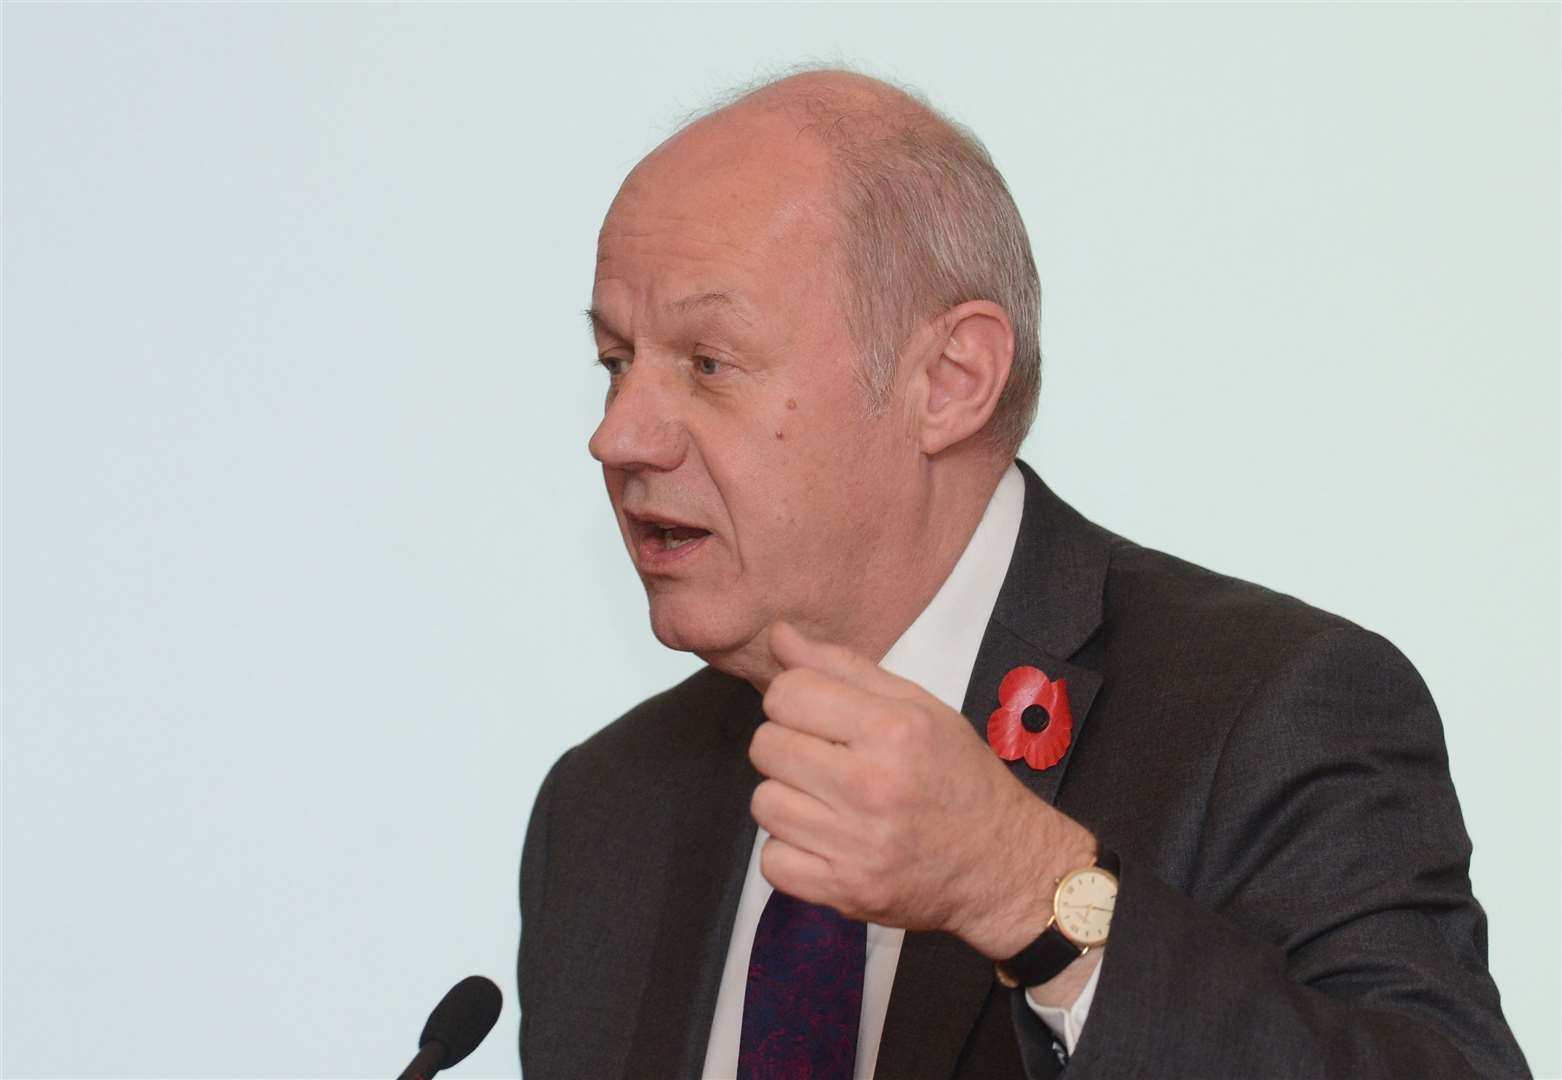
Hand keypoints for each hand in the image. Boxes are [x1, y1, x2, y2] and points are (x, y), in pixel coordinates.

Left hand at [749, 621, 1097, 960]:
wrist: (1001, 864)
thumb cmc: (959, 776)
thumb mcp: (917, 706)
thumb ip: (841, 667)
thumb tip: (778, 634)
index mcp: (892, 730)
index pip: (786, 694)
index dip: (793, 699)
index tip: (816, 715)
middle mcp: (871, 786)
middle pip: (766, 747)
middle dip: (787, 746)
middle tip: (824, 759)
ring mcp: (856, 845)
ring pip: (763, 804)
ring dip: (788, 799)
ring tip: (827, 801)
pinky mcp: (845, 891)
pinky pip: (772, 862)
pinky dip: (790, 852)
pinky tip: (825, 840)